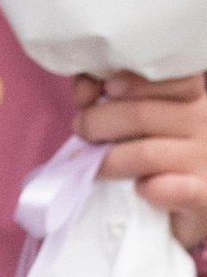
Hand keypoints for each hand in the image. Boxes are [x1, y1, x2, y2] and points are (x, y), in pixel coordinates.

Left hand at [76, 69, 206, 252]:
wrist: (189, 200)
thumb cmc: (157, 152)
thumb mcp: (137, 118)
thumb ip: (110, 97)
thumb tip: (85, 91)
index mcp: (190, 97)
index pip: (169, 77)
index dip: (132, 80)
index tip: (106, 88)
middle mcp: (203, 123)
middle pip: (141, 114)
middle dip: (97, 121)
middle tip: (81, 130)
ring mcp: (205, 161)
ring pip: (147, 154)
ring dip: (108, 160)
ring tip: (91, 164)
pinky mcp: (206, 196)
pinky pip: (181, 191)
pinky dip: (155, 189)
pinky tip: (141, 188)